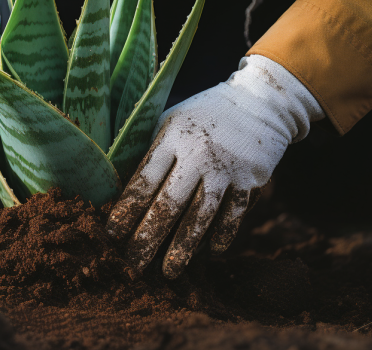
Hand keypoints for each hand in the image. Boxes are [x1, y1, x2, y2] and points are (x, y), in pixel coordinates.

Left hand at [107, 55, 323, 278]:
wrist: (259, 100)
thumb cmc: (202, 115)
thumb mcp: (170, 121)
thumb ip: (150, 150)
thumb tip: (120, 187)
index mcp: (171, 137)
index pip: (144, 179)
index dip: (127, 208)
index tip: (112, 233)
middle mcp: (197, 154)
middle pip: (169, 203)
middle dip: (148, 237)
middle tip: (133, 263)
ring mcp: (226, 167)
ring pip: (200, 215)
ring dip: (183, 247)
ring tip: (168, 272)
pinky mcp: (251, 178)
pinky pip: (233, 214)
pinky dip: (222, 235)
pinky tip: (211, 252)